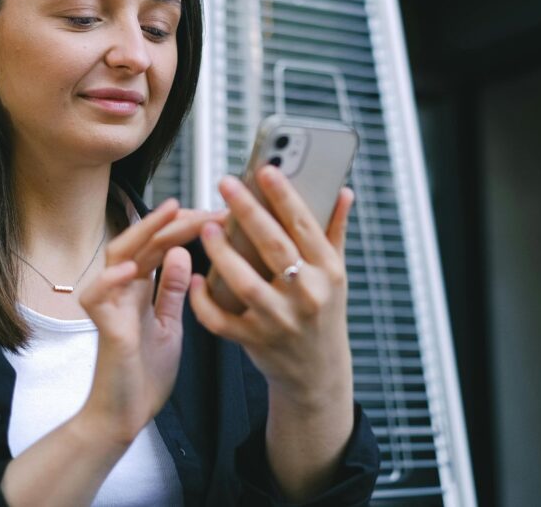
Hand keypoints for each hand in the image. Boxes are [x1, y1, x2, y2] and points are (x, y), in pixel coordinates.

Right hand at [77, 201, 221, 445]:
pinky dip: (111, 279)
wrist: (126, 415)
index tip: (219, 214)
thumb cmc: (145, 371)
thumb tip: (181, 252)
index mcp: (141, 287)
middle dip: (173, 220)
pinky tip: (132, 267)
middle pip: (143, 241)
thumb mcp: (169, 323)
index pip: (161, 244)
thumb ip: (170, 289)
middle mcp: (123, 289)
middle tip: (206, 208)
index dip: (186, 225)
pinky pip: (97, 296)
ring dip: (143, 232)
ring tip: (170, 213)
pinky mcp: (104, 328)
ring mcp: (111, 306)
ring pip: (117, 255)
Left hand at [189, 165, 355, 407]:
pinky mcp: (256, 341)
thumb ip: (335, 230)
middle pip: (274, 247)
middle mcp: (307, 294)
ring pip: (245, 282)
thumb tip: (344, 190)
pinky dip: (204, 300)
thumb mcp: (336, 273)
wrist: (318, 371)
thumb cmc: (324, 311)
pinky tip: (196, 278)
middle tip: (226, 184)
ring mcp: (281, 320)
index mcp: (328, 270)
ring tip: (207, 228)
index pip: (304, 225)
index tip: (264, 169)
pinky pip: (222, 319)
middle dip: (248, 212)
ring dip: (223, 253)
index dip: (284, 195)